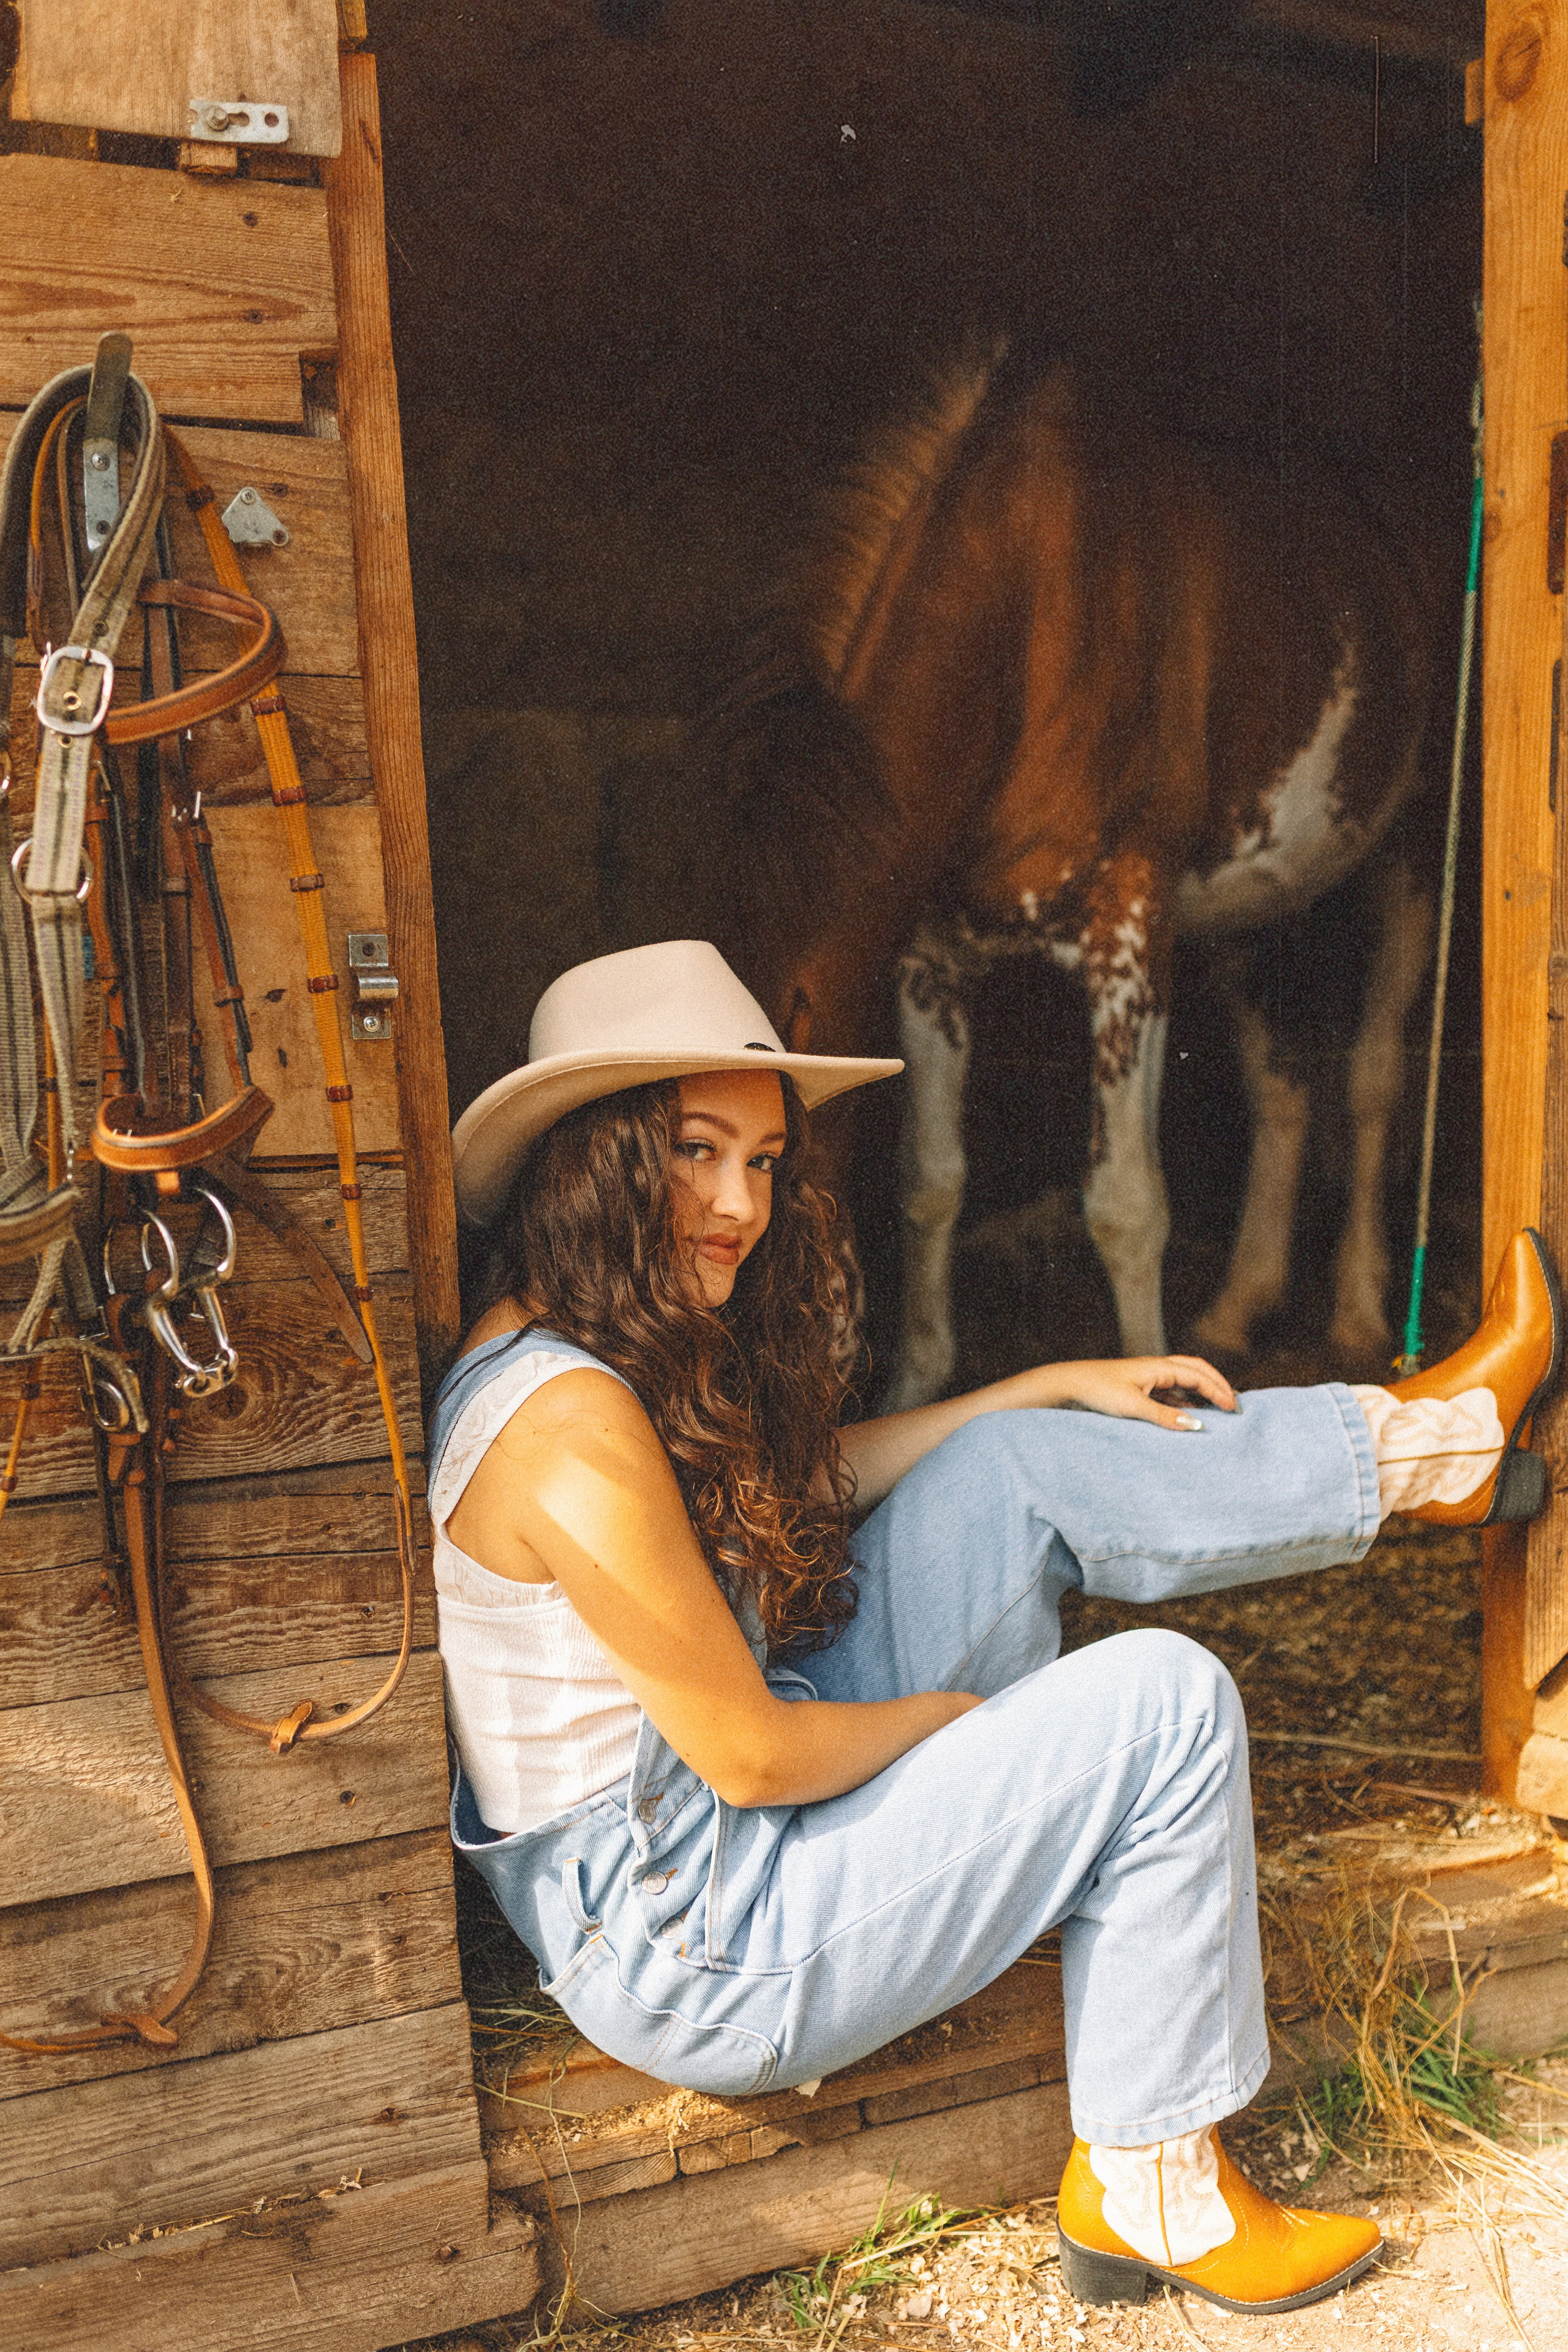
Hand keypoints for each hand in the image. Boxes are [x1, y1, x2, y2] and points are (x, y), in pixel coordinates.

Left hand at [1044, 1355, 1237, 1429]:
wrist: (1067, 1386)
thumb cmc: (1097, 1391)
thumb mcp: (1132, 1406)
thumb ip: (1164, 1416)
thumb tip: (1196, 1425)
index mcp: (1158, 1367)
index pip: (1198, 1375)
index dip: (1219, 1390)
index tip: (1234, 1408)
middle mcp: (1155, 1368)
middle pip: (1196, 1371)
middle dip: (1217, 1384)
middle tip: (1235, 1405)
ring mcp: (1147, 1378)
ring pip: (1184, 1381)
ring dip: (1202, 1392)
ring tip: (1219, 1409)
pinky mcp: (1139, 1389)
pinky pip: (1170, 1393)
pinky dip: (1185, 1402)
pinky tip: (1189, 1416)